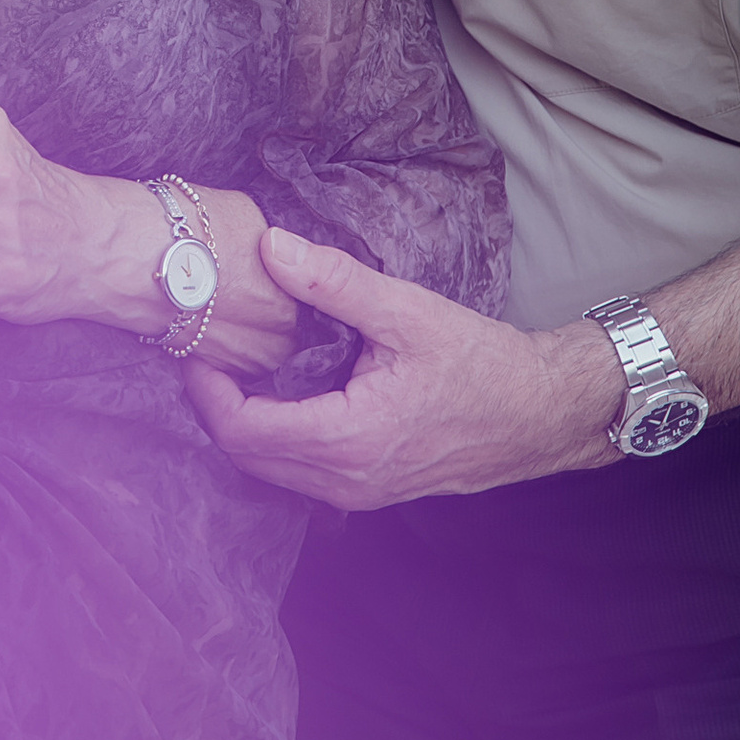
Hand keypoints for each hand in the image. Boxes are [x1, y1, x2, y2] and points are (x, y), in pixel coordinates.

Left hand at [183, 226, 622, 506]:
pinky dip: (279, 440)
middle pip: (248, 456)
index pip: (243, 430)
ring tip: (241, 369)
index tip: (198, 348)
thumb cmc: (481, 362)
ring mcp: (360, 493)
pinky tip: (286, 394)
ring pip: (274, 470)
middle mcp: (346, 479)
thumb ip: (333, 281)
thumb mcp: (406, 311)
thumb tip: (270, 246)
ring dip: (247, 426)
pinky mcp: (372, 489)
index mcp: (347, 438)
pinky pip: (303, 474)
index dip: (208, 391)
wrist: (541, 412)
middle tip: (210, 353)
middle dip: (218, 407)